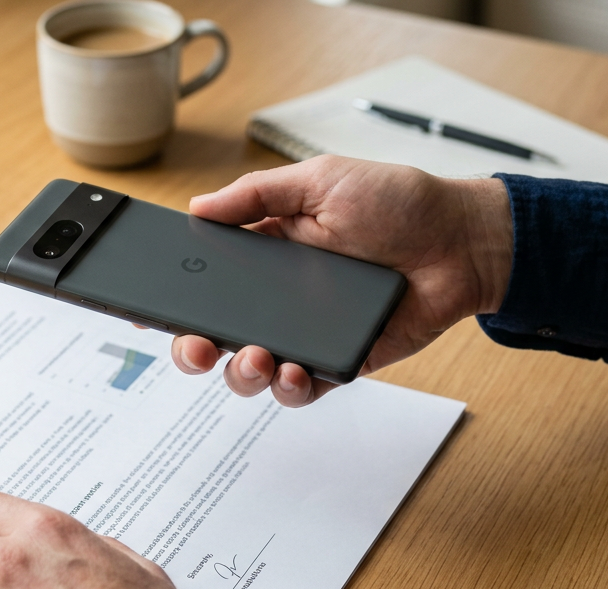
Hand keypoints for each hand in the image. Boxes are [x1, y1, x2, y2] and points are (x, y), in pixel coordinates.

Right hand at [173, 155, 513, 406]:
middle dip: (192, 350)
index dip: (172, 301)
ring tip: (257, 358)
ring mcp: (305, 334)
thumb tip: (197, 207)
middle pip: (215, 337)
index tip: (146, 312)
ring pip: (252, 371)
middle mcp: (276, 300)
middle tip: (196, 347)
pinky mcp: (339, 362)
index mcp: (263, 254)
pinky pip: (301, 390)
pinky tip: (294, 371)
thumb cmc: (398, 203)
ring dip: (241, 373)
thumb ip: (256, 194)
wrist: (461, 241)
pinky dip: (290, 388)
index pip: (203, 283)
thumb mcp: (320, 180)